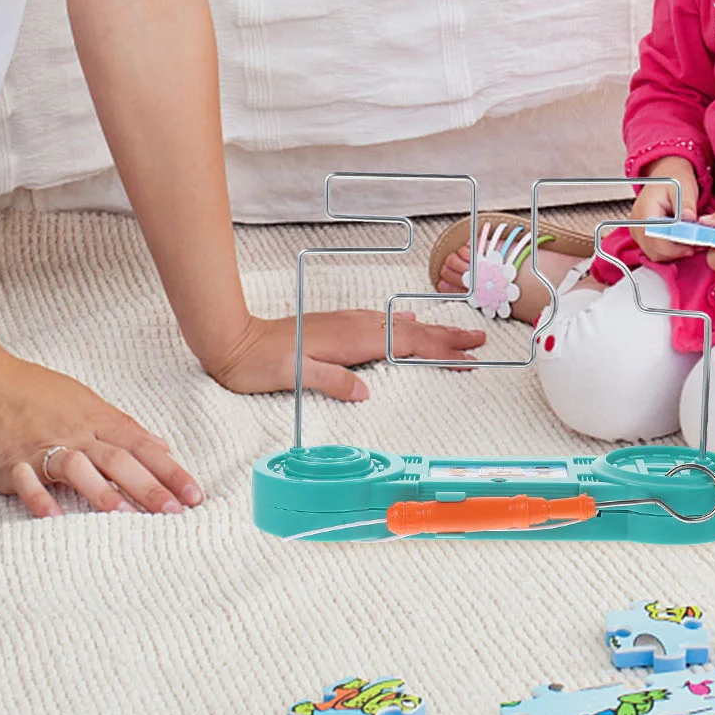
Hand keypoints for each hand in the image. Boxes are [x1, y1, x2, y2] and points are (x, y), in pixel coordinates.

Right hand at [0, 348, 200, 519]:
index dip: (169, 470)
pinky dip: (39, 497)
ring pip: (78, 467)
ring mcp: (41, 445)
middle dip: (149, 486)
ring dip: (101, 492)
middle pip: (118, 458)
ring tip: (125, 517)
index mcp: (96, 417)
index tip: (195, 495)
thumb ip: (121, 426)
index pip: (141, 446)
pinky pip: (25, 479)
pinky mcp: (8, 459)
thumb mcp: (84, 401)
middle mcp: (75, 431)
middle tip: (176, 513)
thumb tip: (161, 445)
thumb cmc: (32, 390)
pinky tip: (53, 517)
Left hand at [200, 310, 486, 400]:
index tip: (469, 357)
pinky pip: (383, 323)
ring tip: (456, 334)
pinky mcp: (337, 327)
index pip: (407, 344)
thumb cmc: (261, 363)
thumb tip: (364, 390)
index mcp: (351, 340)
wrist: (234, 341)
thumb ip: (332, 381)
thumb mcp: (294, 376)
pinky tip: (409, 323)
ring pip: (400, 326)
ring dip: (431, 331)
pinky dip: (404, 326)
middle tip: (480, 340)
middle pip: (412, 331)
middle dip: (447, 336)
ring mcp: (346, 324)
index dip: (440, 351)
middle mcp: (354, 327)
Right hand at [628, 159, 700, 263]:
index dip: (674, 248)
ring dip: (674, 254)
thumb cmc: (675, 180)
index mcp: (645, 210)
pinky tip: (682, 243)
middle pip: (654, 250)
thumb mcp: (684, 187)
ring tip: (692, 243)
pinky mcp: (642, 235)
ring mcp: (637, 230)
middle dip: (677, 252)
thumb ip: (686, 203)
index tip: (692, 247)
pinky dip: (670, 252)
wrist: (667, 174)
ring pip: (654, 254)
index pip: (654, 239)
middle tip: (697, 246)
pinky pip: (655, 251)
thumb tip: (689, 218)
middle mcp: (636, 222)